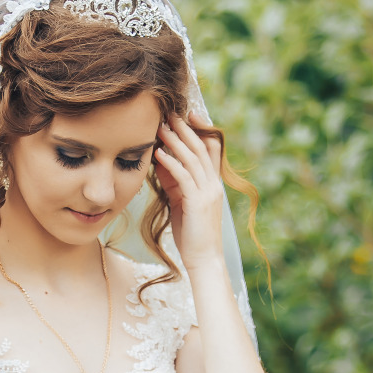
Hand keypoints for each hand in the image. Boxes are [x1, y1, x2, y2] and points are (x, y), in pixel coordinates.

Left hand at [152, 111, 226, 266]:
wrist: (204, 259)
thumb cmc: (192, 234)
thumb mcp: (184, 203)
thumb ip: (177, 183)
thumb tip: (163, 162)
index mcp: (213, 184)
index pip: (212, 149)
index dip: (202, 130)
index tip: (189, 114)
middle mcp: (213, 185)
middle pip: (201, 148)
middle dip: (186, 129)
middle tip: (171, 113)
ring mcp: (207, 193)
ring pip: (193, 159)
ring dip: (176, 142)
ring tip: (162, 127)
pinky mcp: (197, 202)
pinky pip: (184, 177)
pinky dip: (171, 163)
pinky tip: (159, 153)